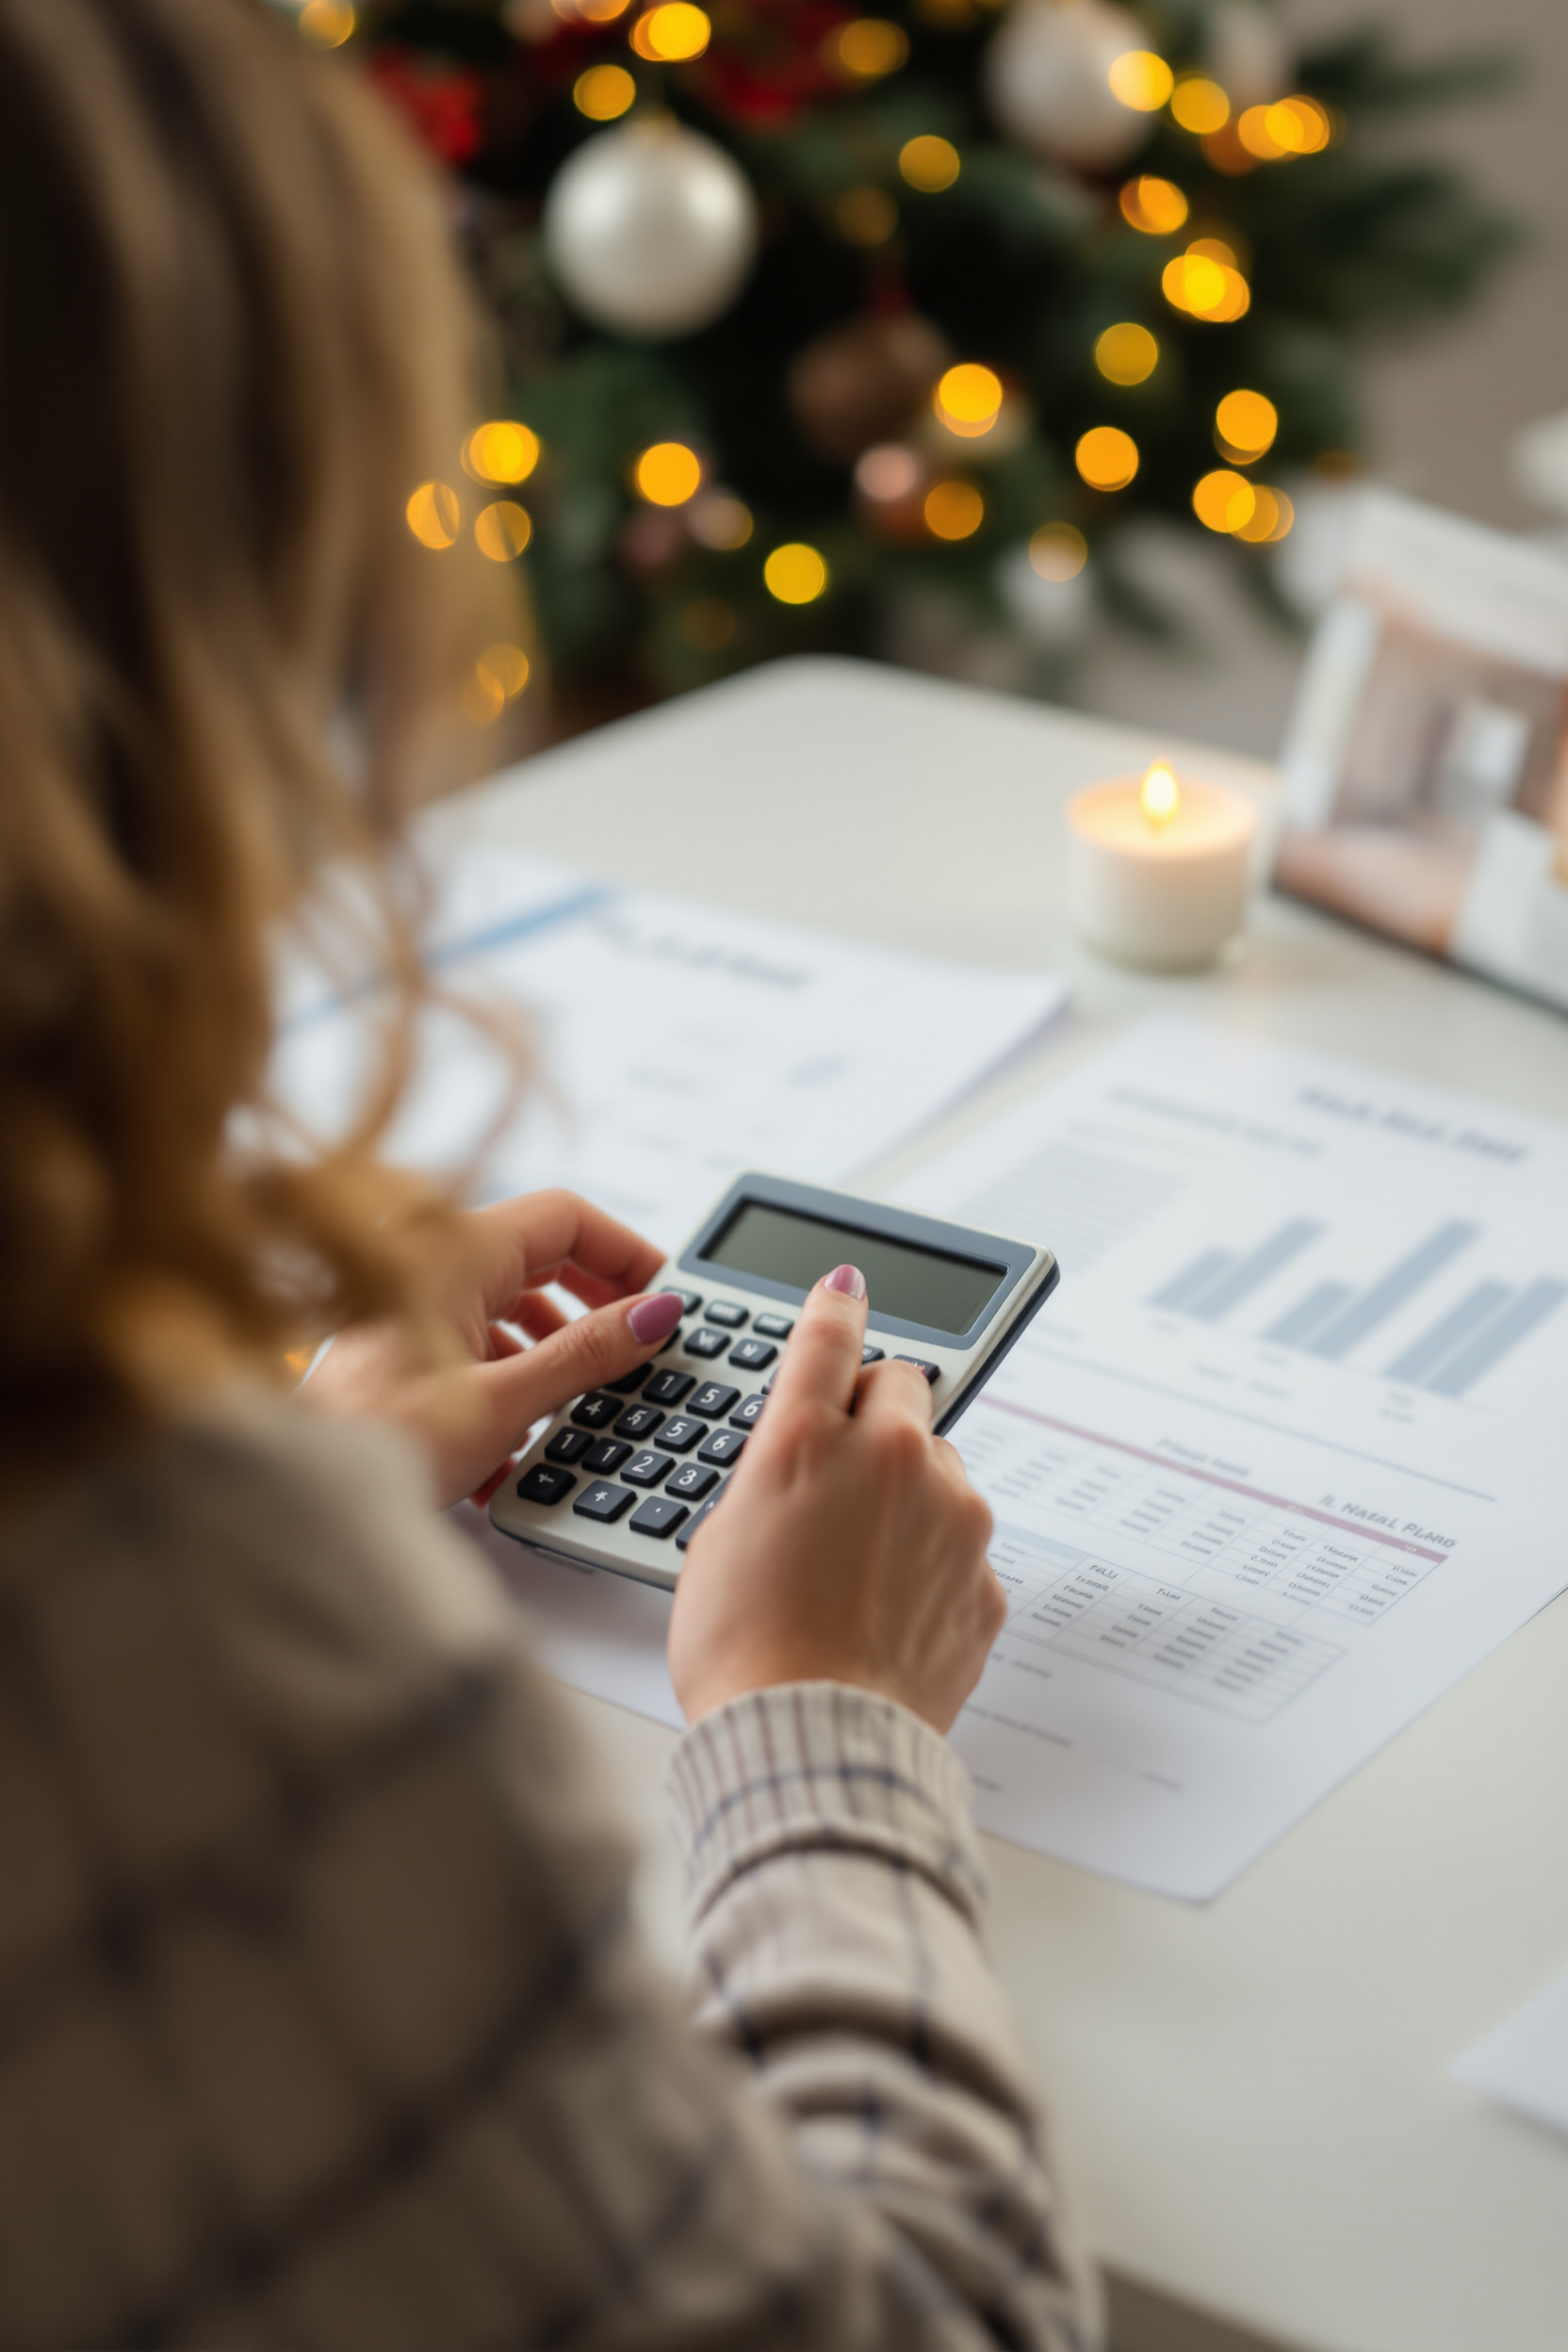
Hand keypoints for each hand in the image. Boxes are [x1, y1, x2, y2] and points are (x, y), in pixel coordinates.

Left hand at [302, 1189, 677, 1507]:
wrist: (300, 1487)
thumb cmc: (377, 1437)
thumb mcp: (505, 1398)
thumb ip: (587, 1352)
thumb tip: (654, 1313)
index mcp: (457, 1249)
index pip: (567, 1216)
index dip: (625, 1252)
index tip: (662, 1297)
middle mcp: (434, 1263)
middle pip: (544, 1260)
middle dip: (594, 1310)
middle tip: (636, 1349)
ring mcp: (417, 1304)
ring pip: (514, 1309)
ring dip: (553, 1356)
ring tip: (578, 1407)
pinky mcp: (407, 1347)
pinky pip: (481, 1346)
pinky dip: (512, 1384)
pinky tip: (520, 1445)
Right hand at [667, 1266, 1004, 1733]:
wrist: (811, 1747)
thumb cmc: (744, 1653)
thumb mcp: (717, 1537)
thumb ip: (769, 1476)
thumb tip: (798, 1464)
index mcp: (810, 1439)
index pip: (831, 1334)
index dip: (837, 1305)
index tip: (847, 1289)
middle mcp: (896, 1461)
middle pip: (904, 1390)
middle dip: (877, 1412)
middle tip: (838, 1467)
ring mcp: (955, 1519)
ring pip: (941, 1469)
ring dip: (908, 1494)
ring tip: (853, 1567)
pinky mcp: (986, 1582)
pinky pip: (960, 1547)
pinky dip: (931, 1564)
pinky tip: (885, 1610)